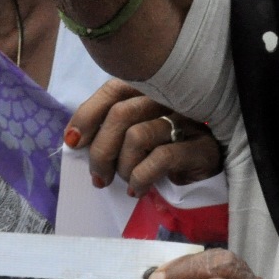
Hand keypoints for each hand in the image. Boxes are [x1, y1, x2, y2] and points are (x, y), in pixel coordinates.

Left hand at [65, 80, 222, 194]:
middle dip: (101, 150)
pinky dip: (141, 177)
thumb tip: (73, 138)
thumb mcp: (133, 140)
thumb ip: (109, 130)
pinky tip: (139, 189)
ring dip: (123, 167)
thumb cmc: (162, 157)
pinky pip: (160, 158)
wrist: (205, 183)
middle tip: (99, 176)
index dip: (88, 114)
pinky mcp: (202, 147)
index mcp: (152, 91)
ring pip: (137, 136)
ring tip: (125, 181)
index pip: (114, 90)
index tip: (73, 141)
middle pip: (121, 113)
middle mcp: (170, 99)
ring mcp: (189, 120)